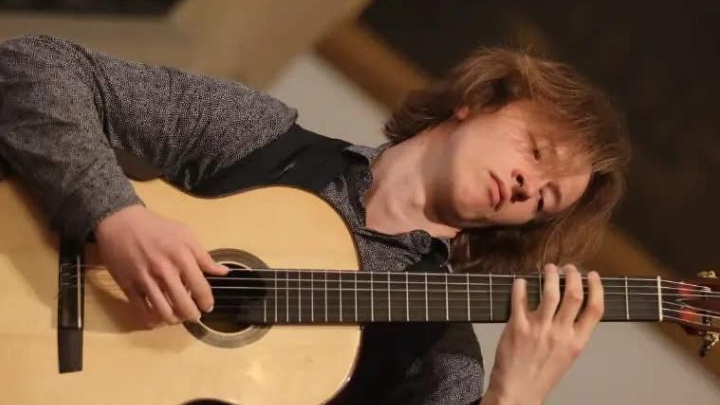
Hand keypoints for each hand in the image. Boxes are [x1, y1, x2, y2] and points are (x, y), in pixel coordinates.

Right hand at [95, 204, 228, 326]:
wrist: (121, 222)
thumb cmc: (157, 227)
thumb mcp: (186, 234)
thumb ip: (205, 256)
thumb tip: (223, 272)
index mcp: (182, 257)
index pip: (200, 288)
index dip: (207, 302)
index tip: (208, 307)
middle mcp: (164, 271)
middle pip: (183, 305)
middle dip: (192, 315)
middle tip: (194, 316)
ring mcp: (145, 280)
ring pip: (163, 313)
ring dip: (174, 320)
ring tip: (178, 318)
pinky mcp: (128, 286)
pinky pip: (142, 311)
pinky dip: (153, 320)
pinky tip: (159, 318)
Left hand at [483, 264, 603, 404]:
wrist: (517, 391)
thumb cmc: (541, 376)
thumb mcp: (567, 356)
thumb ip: (572, 334)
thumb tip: (573, 308)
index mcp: (576, 342)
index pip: (595, 309)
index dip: (596, 288)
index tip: (593, 276)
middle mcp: (560, 334)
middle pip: (573, 295)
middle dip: (573, 276)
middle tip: (569, 267)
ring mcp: (539, 329)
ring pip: (549, 293)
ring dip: (550, 276)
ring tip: (549, 268)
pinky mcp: (517, 327)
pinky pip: (520, 300)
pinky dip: (521, 287)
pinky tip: (521, 281)